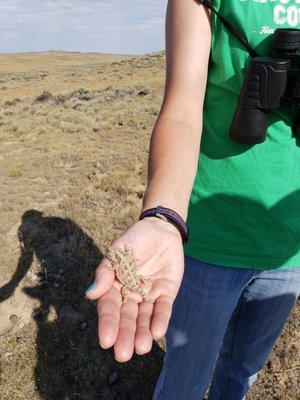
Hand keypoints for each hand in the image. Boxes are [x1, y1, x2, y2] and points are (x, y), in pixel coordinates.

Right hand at [85, 217, 183, 361]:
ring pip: (144, 317)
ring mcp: (149, 295)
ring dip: (142, 333)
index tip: (106, 340)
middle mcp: (130, 294)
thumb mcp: (118, 250)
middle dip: (125, 335)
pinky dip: (160, 319)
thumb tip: (91, 294)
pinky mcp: (166, 293)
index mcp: (115, 285)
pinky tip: (157, 331)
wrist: (161, 229)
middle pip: (127, 317)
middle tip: (123, 354)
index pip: (109, 307)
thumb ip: (106, 271)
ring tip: (141, 348)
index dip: (108, 323)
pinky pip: (163, 308)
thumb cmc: (136, 238)